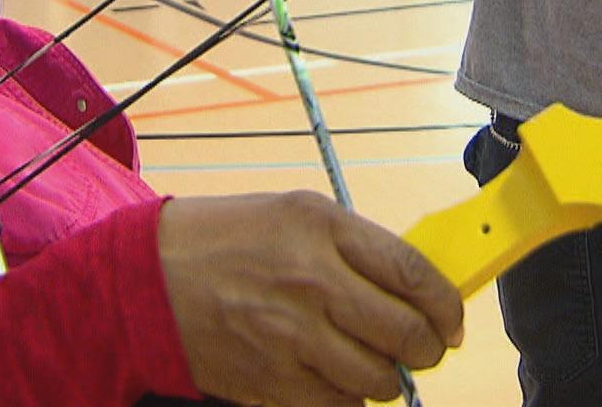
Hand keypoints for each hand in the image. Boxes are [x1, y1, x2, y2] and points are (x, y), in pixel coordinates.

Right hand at [158, 192, 464, 405]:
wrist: (149, 277)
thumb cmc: (226, 239)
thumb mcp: (296, 214)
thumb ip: (358, 246)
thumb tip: (419, 288)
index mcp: (323, 228)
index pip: (415, 274)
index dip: (447, 305)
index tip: (452, 319)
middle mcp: (312, 282)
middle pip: (406, 334)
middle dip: (427, 347)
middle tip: (422, 346)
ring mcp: (291, 337)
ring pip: (378, 379)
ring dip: (388, 377)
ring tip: (374, 360)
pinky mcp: (272, 381)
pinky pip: (339, 405)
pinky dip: (350, 397)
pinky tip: (336, 375)